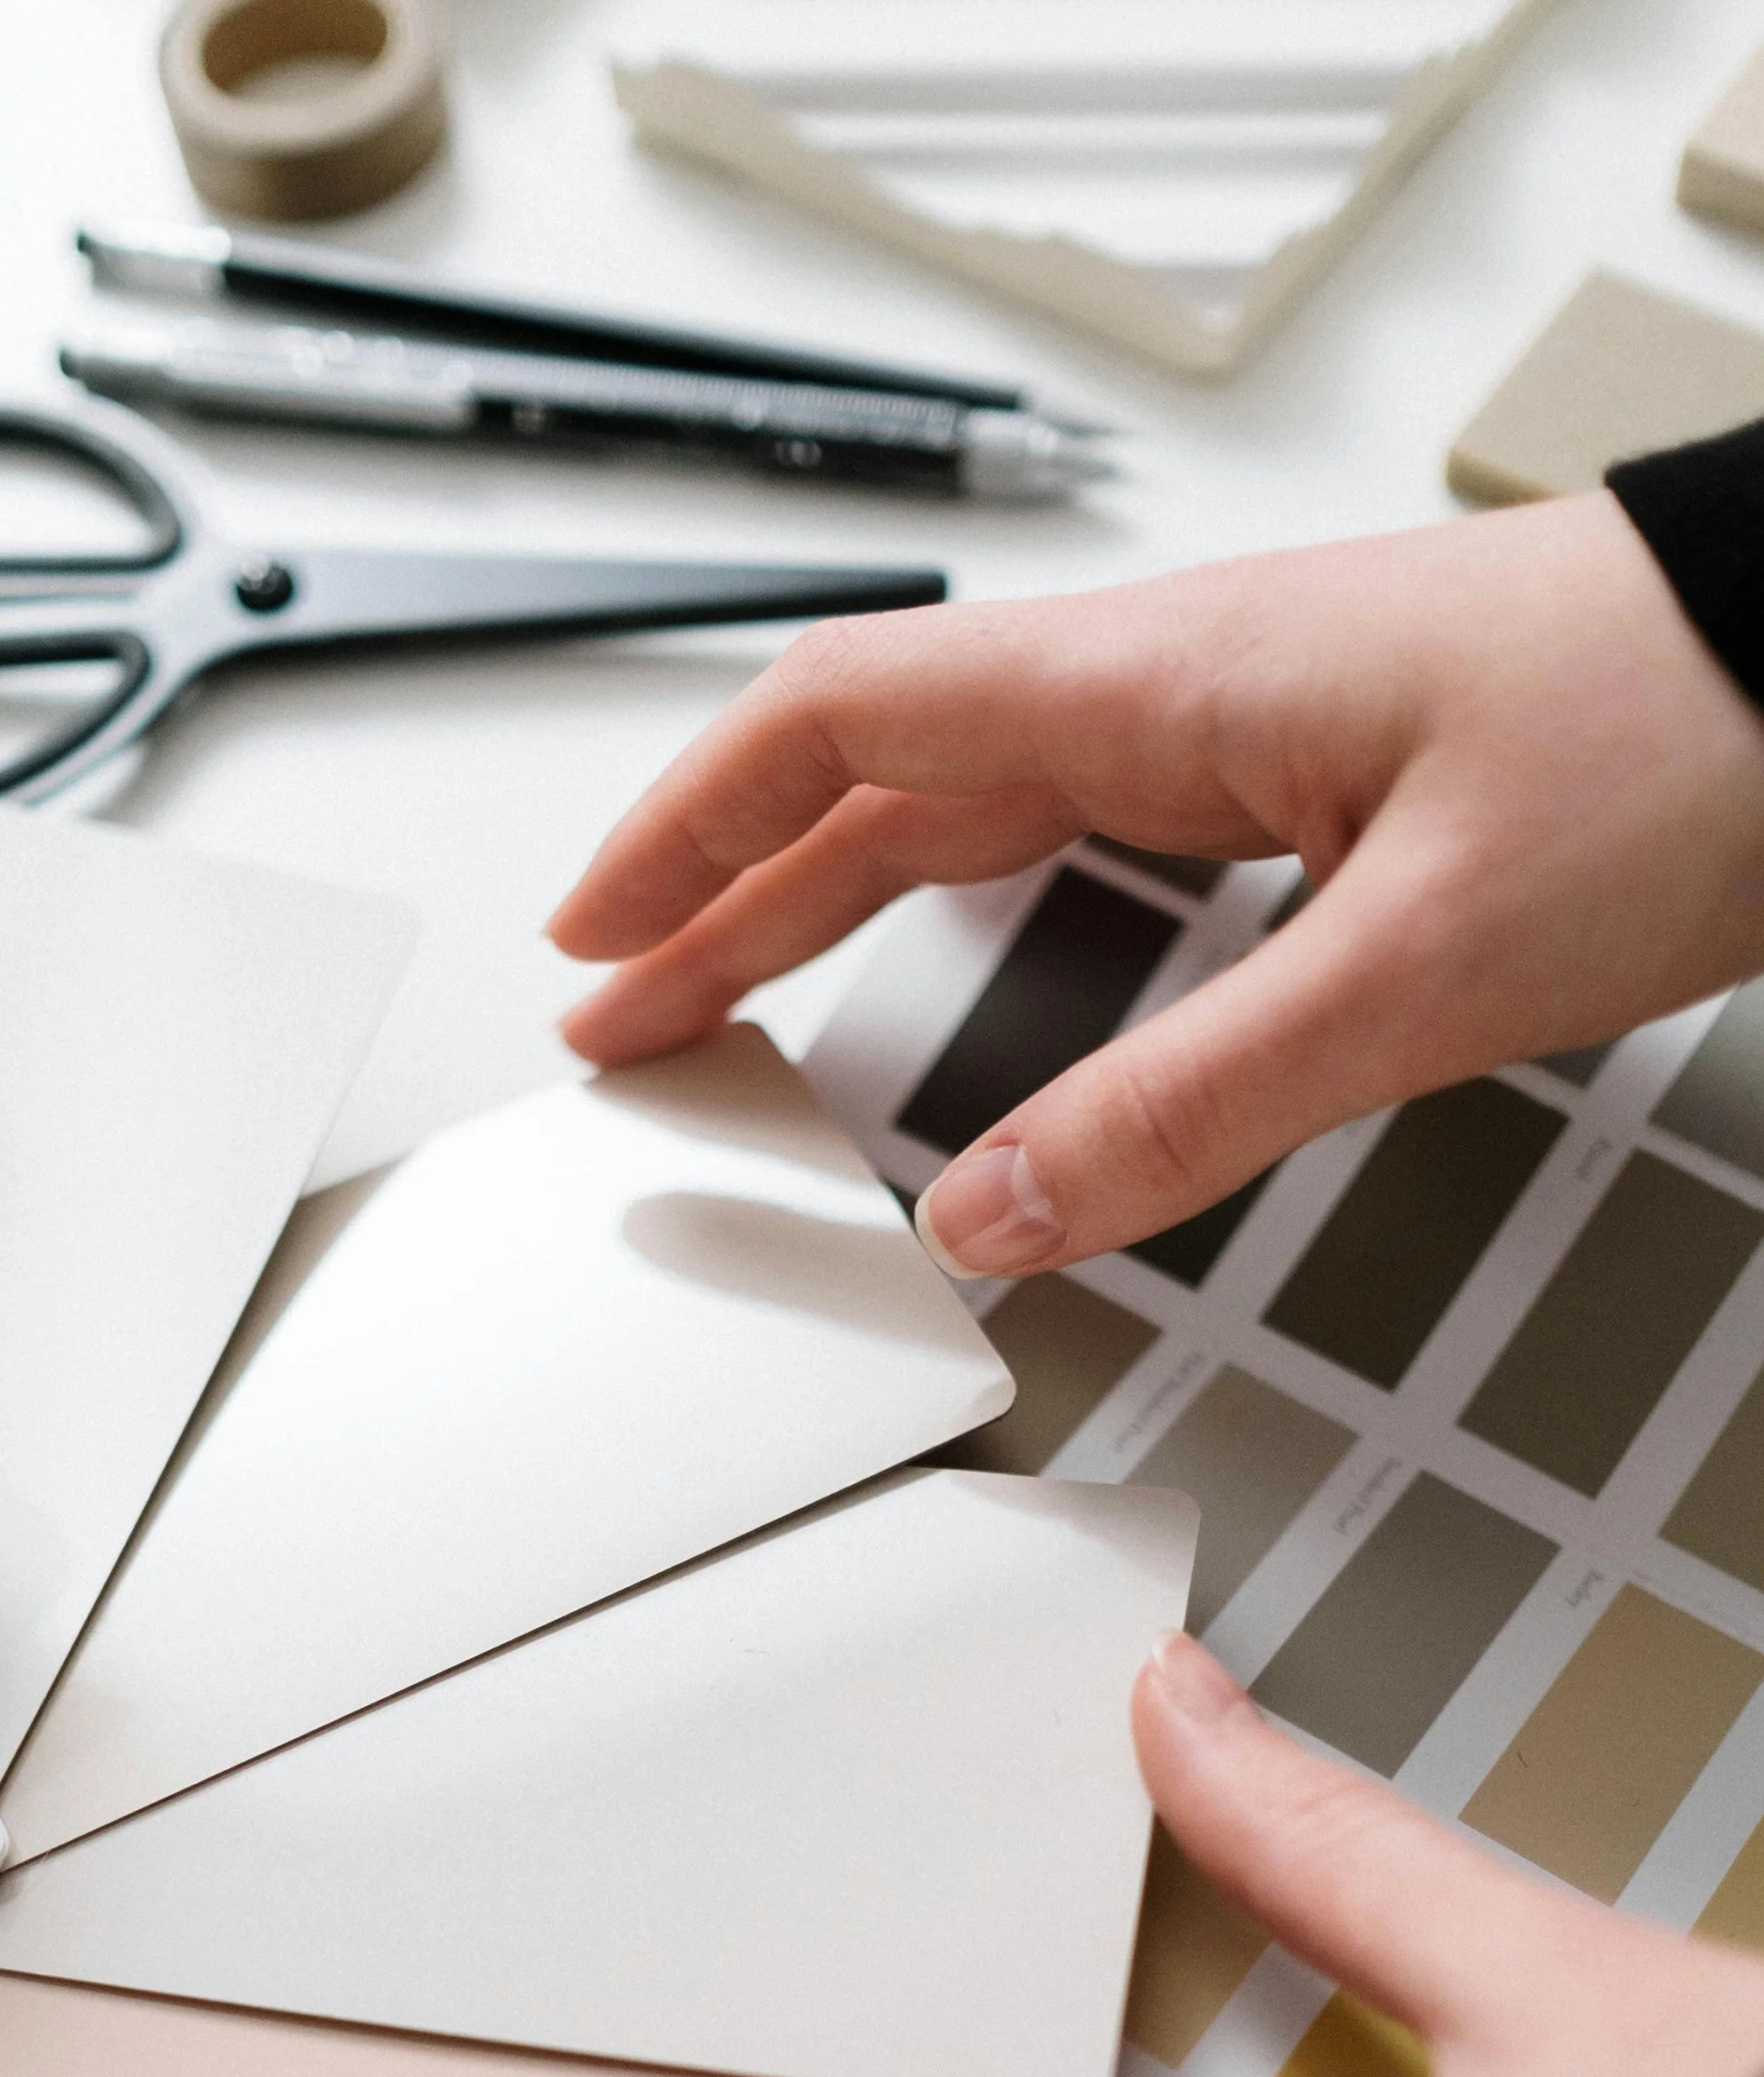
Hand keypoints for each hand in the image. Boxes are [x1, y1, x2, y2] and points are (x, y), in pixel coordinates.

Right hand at [548, 494, 1763, 1277]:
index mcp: (1159, 687)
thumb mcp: (1421, 967)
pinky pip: (1068, 822)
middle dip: (721, 895)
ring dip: (828, 896)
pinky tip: (953, 959)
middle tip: (623, 1018)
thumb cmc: (1682, 738)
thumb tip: (997, 1218)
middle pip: (872, 774)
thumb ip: (1189, 1106)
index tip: (593, 941)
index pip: (840, 724)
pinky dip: (960, 895)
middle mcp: (1174, 686)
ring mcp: (1234, 721)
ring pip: (965, 797)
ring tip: (734, 998)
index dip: (688, 833)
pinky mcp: (1304, 770)